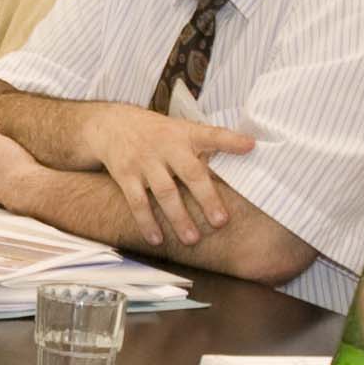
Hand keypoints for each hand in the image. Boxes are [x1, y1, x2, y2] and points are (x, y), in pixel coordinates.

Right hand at [86, 105, 261, 247]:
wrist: (113, 125)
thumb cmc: (158, 133)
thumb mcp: (182, 130)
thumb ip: (207, 146)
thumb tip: (245, 155)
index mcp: (186, 134)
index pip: (212, 134)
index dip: (231, 140)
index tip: (250, 146)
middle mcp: (167, 146)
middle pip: (190, 172)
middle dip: (206, 198)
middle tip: (220, 222)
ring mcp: (145, 161)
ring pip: (165, 192)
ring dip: (178, 218)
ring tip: (192, 240)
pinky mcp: (125, 175)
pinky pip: (137, 202)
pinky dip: (146, 222)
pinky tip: (157, 240)